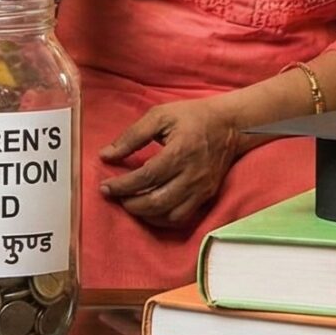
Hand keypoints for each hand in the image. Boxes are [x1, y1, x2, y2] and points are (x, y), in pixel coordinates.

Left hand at [97, 96, 246, 227]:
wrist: (230, 124)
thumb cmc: (192, 116)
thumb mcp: (159, 116)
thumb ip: (131, 136)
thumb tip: (106, 155)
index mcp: (180, 152)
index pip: (146, 177)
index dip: (122, 185)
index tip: (105, 187)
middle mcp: (192, 175)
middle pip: (156, 201)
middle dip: (130, 203)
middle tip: (114, 196)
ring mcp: (201, 189)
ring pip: (169, 215)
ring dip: (145, 214)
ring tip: (129, 203)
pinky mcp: (206, 196)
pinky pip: (182, 217)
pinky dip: (162, 219)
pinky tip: (149, 210)